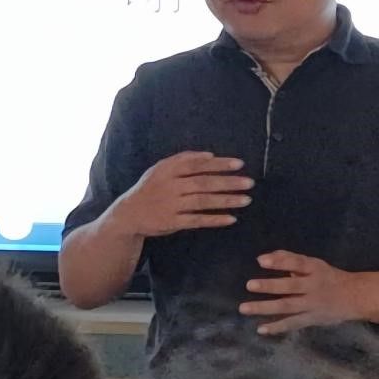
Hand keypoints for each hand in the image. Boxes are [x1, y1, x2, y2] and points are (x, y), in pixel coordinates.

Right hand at [107, 151, 251, 237]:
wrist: (128, 214)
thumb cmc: (150, 189)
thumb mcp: (160, 169)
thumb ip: (182, 159)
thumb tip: (210, 155)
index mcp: (167, 170)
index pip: (197, 164)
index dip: (219, 164)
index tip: (239, 164)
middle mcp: (170, 186)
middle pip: (203, 182)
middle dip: (228, 182)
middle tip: (249, 182)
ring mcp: (171, 205)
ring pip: (203, 202)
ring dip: (226, 200)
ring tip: (246, 200)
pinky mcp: (172, 223)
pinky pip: (197, 220)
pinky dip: (214, 220)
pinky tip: (231, 219)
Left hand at [238, 251, 362, 334]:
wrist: (356, 297)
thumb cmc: (328, 277)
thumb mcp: (313, 264)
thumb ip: (289, 259)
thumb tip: (264, 257)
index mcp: (315, 269)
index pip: (296, 263)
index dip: (279, 262)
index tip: (260, 261)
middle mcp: (313, 286)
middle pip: (290, 286)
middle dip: (269, 286)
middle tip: (249, 285)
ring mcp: (312, 304)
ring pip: (287, 306)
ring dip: (265, 308)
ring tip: (244, 308)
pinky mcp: (312, 319)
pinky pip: (293, 323)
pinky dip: (277, 327)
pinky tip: (260, 329)